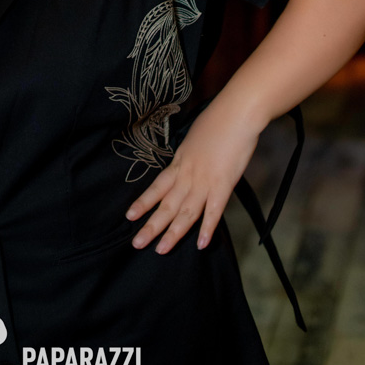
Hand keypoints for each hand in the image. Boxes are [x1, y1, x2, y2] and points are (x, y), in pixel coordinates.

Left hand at [124, 102, 260, 254]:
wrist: (235, 114)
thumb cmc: (217, 120)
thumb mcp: (194, 138)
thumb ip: (189, 155)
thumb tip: (185, 164)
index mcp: (179, 162)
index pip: (157, 187)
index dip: (143, 203)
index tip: (129, 217)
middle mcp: (187, 175)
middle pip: (166, 205)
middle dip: (151, 226)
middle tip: (136, 244)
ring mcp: (204, 181)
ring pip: (185, 213)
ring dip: (173, 233)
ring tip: (161, 250)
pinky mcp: (223, 185)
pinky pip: (214, 211)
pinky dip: (207, 228)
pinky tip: (201, 244)